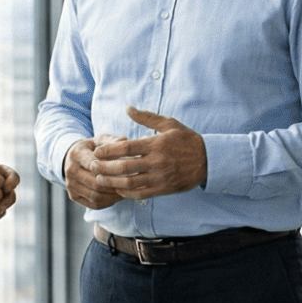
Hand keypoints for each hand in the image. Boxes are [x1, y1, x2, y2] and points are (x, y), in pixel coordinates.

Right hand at [64, 136, 125, 209]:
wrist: (75, 158)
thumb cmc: (93, 148)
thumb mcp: (101, 140)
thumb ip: (112, 141)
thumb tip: (125, 140)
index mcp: (76, 154)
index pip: (94, 164)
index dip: (111, 169)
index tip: (127, 169)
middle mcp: (70, 170)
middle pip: (95, 182)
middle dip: (115, 184)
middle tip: (131, 184)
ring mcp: (70, 184)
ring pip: (95, 195)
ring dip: (113, 196)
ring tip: (126, 191)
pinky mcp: (73, 196)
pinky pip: (93, 204)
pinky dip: (108, 202)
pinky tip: (117, 197)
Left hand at [88, 107, 207, 199]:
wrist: (208, 160)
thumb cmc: (187, 140)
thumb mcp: (169, 124)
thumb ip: (146, 117)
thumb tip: (128, 108)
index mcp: (156, 144)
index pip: (126, 148)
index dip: (108, 151)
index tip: (97, 152)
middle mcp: (157, 162)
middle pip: (124, 167)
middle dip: (104, 168)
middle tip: (92, 166)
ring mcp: (160, 177)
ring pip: (129, 183)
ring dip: (112, 182)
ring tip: (100, 179)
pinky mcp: (164, 189)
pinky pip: (140, 194)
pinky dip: (126, 193)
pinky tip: (118, 188)